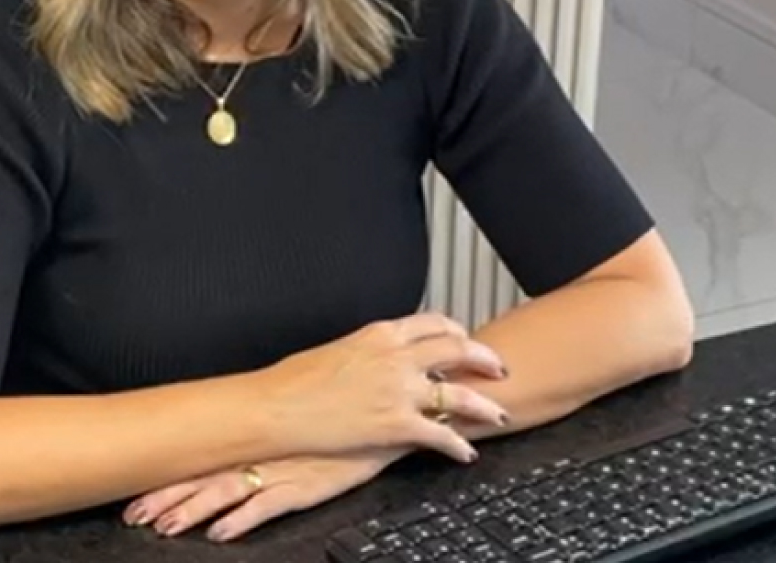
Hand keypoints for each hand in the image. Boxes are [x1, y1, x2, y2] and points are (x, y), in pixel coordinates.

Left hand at [123, 447, 407, 541]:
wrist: (371, 416)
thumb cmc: (330, 420)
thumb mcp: (287, 425)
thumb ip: (259, 435)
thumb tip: (229, 442)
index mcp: (250, 439)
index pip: (198, 458)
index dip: (165, 475)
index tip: (134, 488)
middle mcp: (257, 454)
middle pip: (203, 478)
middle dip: (166, 498)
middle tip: (134, 515)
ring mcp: (278, 471)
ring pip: (225, 493)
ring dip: (193, 511)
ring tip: (165, 527)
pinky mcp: (302, 488)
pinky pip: (265, 506)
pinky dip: (241, 520)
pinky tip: (220, 532)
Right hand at [261, 312, 510, 462]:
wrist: (277, 407)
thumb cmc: (293, 381)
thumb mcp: (336, 349)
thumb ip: (365, 351)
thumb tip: (374, 360)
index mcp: (379, 334)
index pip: (432, 323)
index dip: (454, 332)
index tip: (463, 339)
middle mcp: (396, 357)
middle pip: (457, 349)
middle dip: (483, 358)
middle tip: (497, 368)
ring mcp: (399, 390)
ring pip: (460, 393)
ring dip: (484, 405)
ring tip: (498, 414)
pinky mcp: (396, 424)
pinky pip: (441, 434)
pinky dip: (458, 445)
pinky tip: (466, 452)